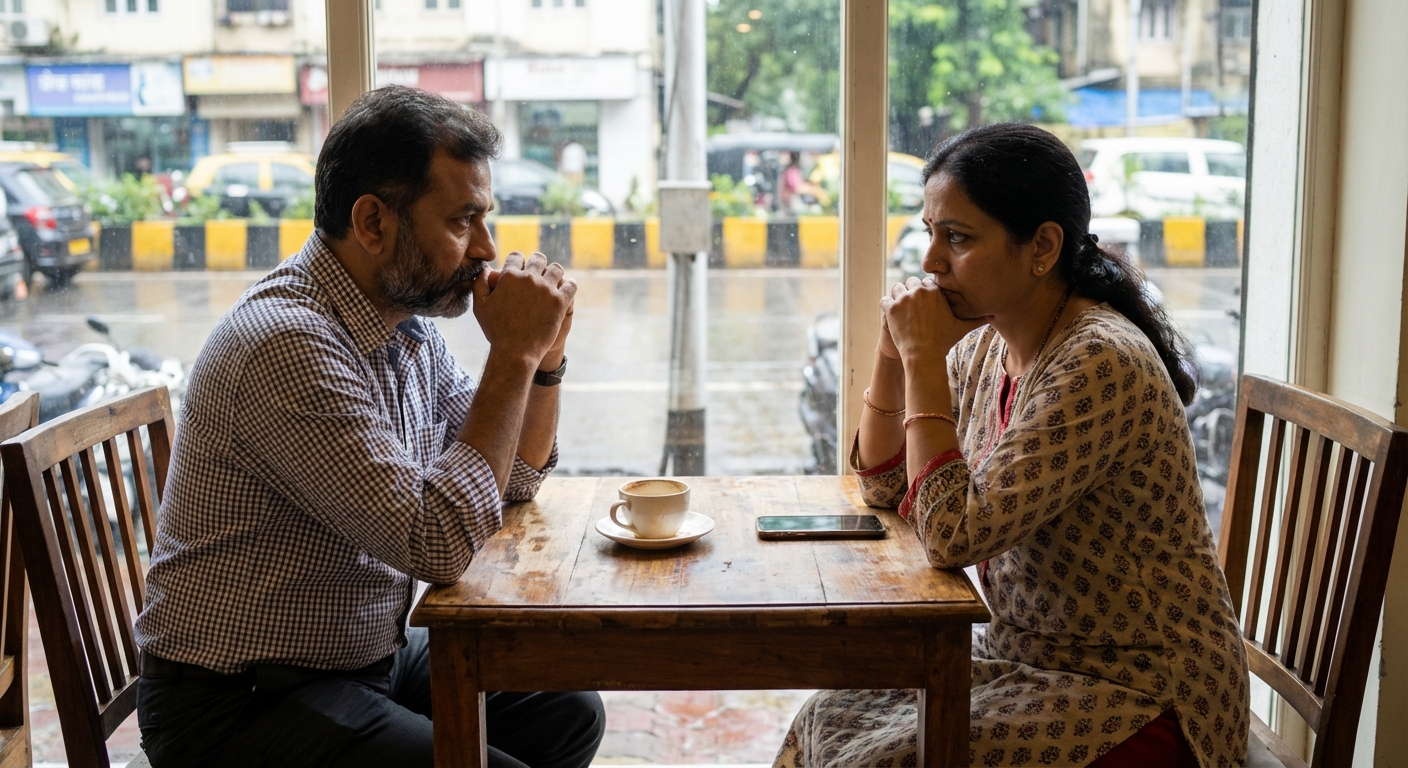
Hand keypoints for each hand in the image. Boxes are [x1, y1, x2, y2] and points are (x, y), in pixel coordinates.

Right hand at [473, 251, 576, 365]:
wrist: (516, 352)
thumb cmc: (496, 331)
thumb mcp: (480, 306)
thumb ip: (480, 283)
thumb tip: (486, 269)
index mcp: (509, 276)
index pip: (516, 256)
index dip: (518, 262)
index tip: (521, 269)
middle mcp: (529, 278)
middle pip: (538, 259)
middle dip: (537, 264)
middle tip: (538, 274)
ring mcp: (546, 289)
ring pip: (556, 269)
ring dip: (554, 273)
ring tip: (552, 281)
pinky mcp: (560, 301)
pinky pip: (571, 284)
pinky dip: (569, 285)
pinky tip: (565, 290)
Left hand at [880, 277, 983, 367]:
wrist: (924, 356)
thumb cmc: (944, 342)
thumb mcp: (962, 328)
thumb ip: (977, 319)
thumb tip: (993, 315)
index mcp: (935, 291)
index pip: (927, 283)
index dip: (925, 292)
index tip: (924, 303)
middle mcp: (919, 291)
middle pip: (911, 282)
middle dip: (911, 292)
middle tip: (912, 306)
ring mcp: (903, 298)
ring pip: (897, 288)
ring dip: (898, 297)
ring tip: (901, 310)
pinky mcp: (890, 308)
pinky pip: (885, 300)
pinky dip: (887, 307)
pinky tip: (892, 316)